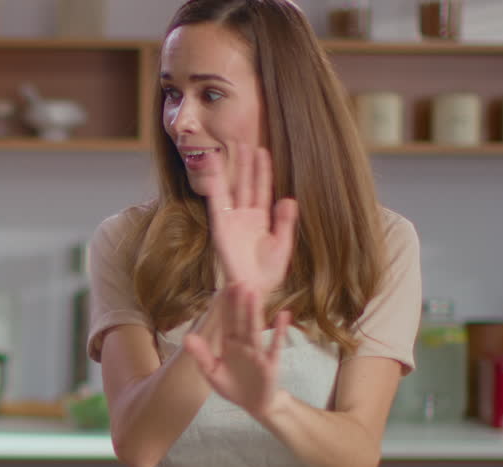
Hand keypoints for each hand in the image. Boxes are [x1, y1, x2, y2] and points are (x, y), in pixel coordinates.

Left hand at [183, 284, 290, 420]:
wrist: (254, 405)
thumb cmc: (232, 386)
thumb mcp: (211, 372)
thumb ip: (201, 355)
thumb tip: (186, 337)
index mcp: (229, 343)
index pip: (227, 320)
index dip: (226, 304)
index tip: (226, 285)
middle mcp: (244, 344)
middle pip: (240, 320)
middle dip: (239, 302)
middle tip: (240, 280)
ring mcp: (258, 352)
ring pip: (255, 329)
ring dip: (254, 311)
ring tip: (254, 292)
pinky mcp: (270, 363)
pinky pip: (275, 346)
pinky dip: (278, 332)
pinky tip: (283, 316)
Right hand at [205, 143, 297, 296]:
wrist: (253, 289)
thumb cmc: (267, 273)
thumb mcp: (282, 246)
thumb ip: (285, 222)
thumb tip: (289, 199)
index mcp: (261, 220)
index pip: (262, 189)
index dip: (262, 171)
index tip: (262, 151)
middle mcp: (245, 216)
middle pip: (246, 184)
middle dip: (246, 164)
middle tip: (245, 142)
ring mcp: (232, 220)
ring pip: (232, 189)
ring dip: (231, 170)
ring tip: (230, 149)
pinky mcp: (221, 226)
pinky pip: (217, 203)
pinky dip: (215, 186)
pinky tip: (214, 170)